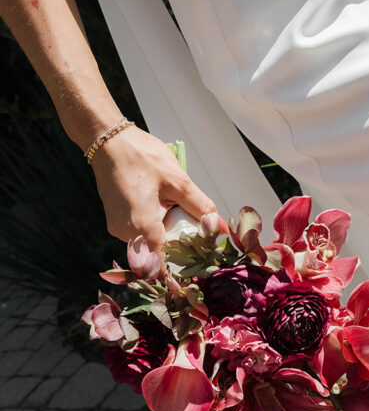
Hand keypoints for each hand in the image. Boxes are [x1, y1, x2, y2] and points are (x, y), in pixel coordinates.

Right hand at [90, 126, 217, 274]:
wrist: (108, 141)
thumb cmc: (141, 156)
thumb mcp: (178, 181)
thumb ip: (200, 207)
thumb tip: (219, 227)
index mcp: (142, 226)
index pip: (164, 264)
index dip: (181, 269)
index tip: (196, 266)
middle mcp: (126, 233)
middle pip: (158, 254)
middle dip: (177, 246)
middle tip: (192, 228)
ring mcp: (118, 228)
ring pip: (148, 243)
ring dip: (165, 234)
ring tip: (173, 210)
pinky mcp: (115, 221)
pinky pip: (139, 233)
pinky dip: (153, 226)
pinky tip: (160, 206)